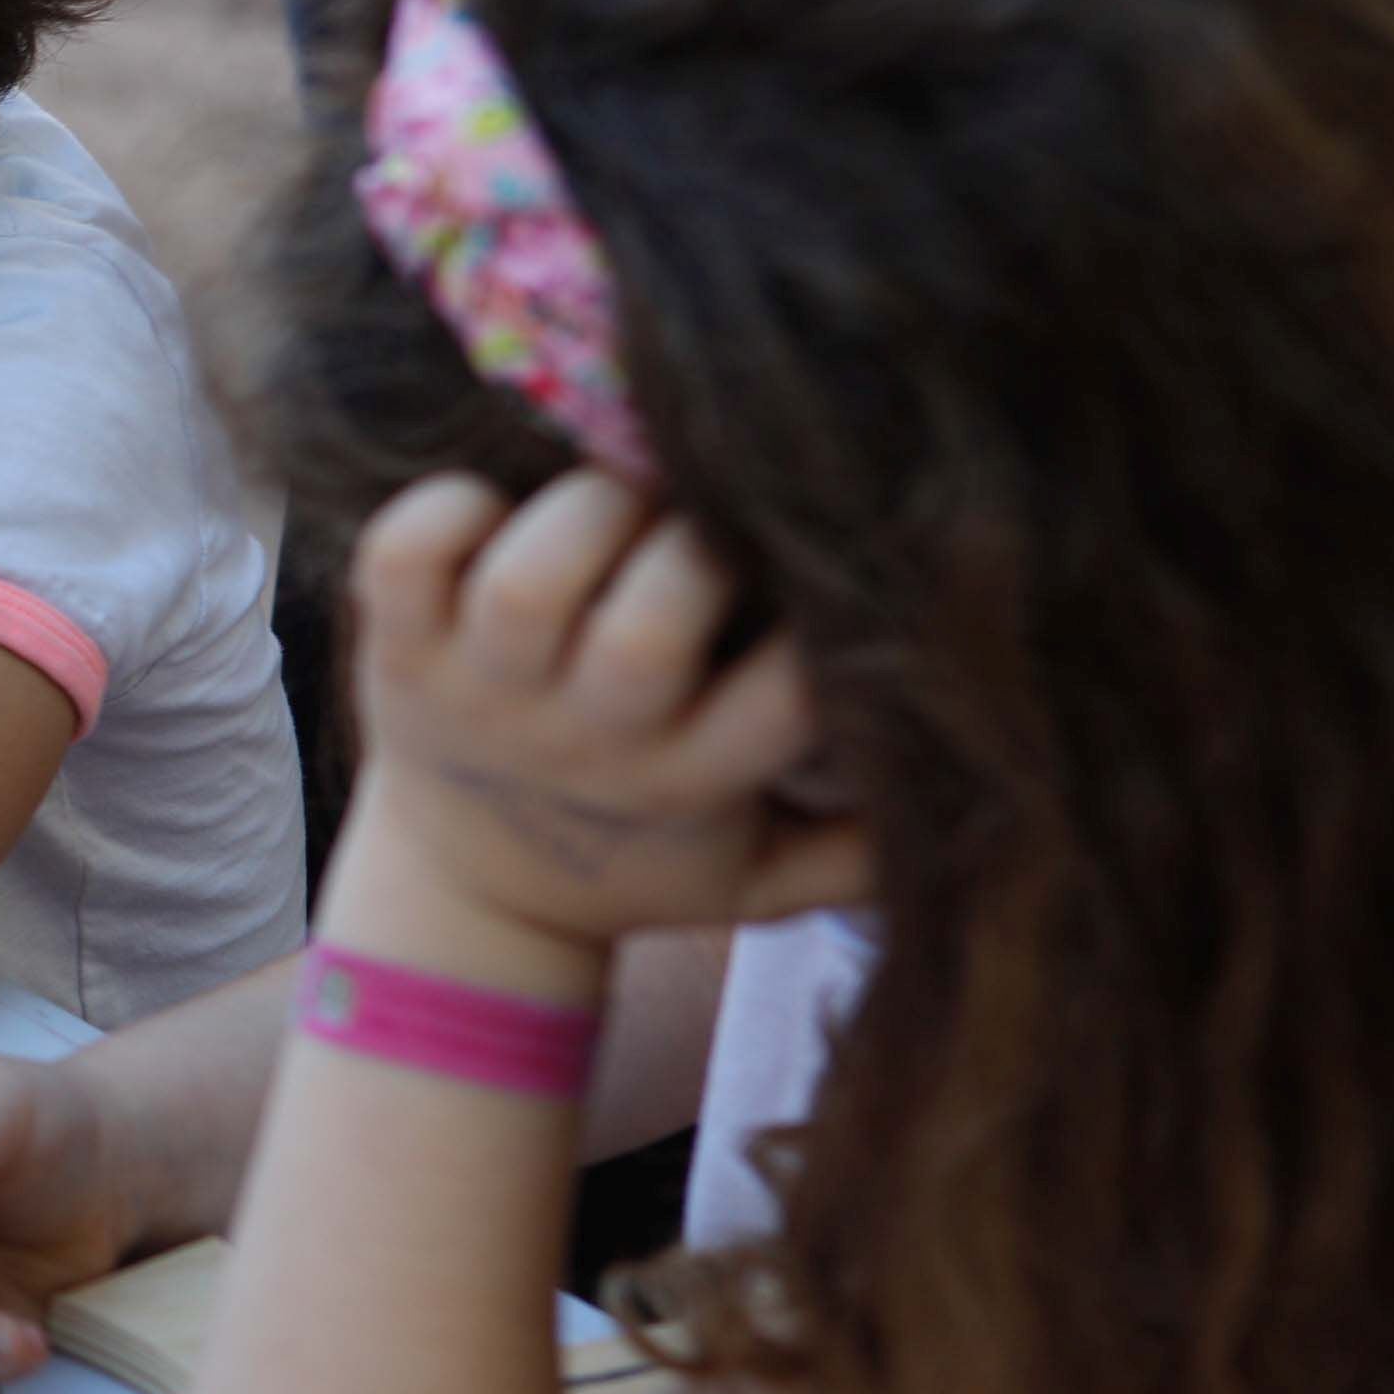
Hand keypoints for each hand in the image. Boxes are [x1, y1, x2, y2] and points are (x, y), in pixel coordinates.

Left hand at [342, 470, 866, 954]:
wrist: (466, 893)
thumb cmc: (638, 856)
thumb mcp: (761, 880)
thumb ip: (869, 847)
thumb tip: (997, 782)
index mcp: (688, 782)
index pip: (787, 701)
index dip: (827, 631)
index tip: (826, 587)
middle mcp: (584, 738)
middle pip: (648, 633)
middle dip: (691, 554)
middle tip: (697, 524)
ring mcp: (480, 691)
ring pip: (529, 583)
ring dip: (585, 514)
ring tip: (614, 499)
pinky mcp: (395, 649)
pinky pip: (404, 555)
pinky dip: (446, 509)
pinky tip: (496, 507)